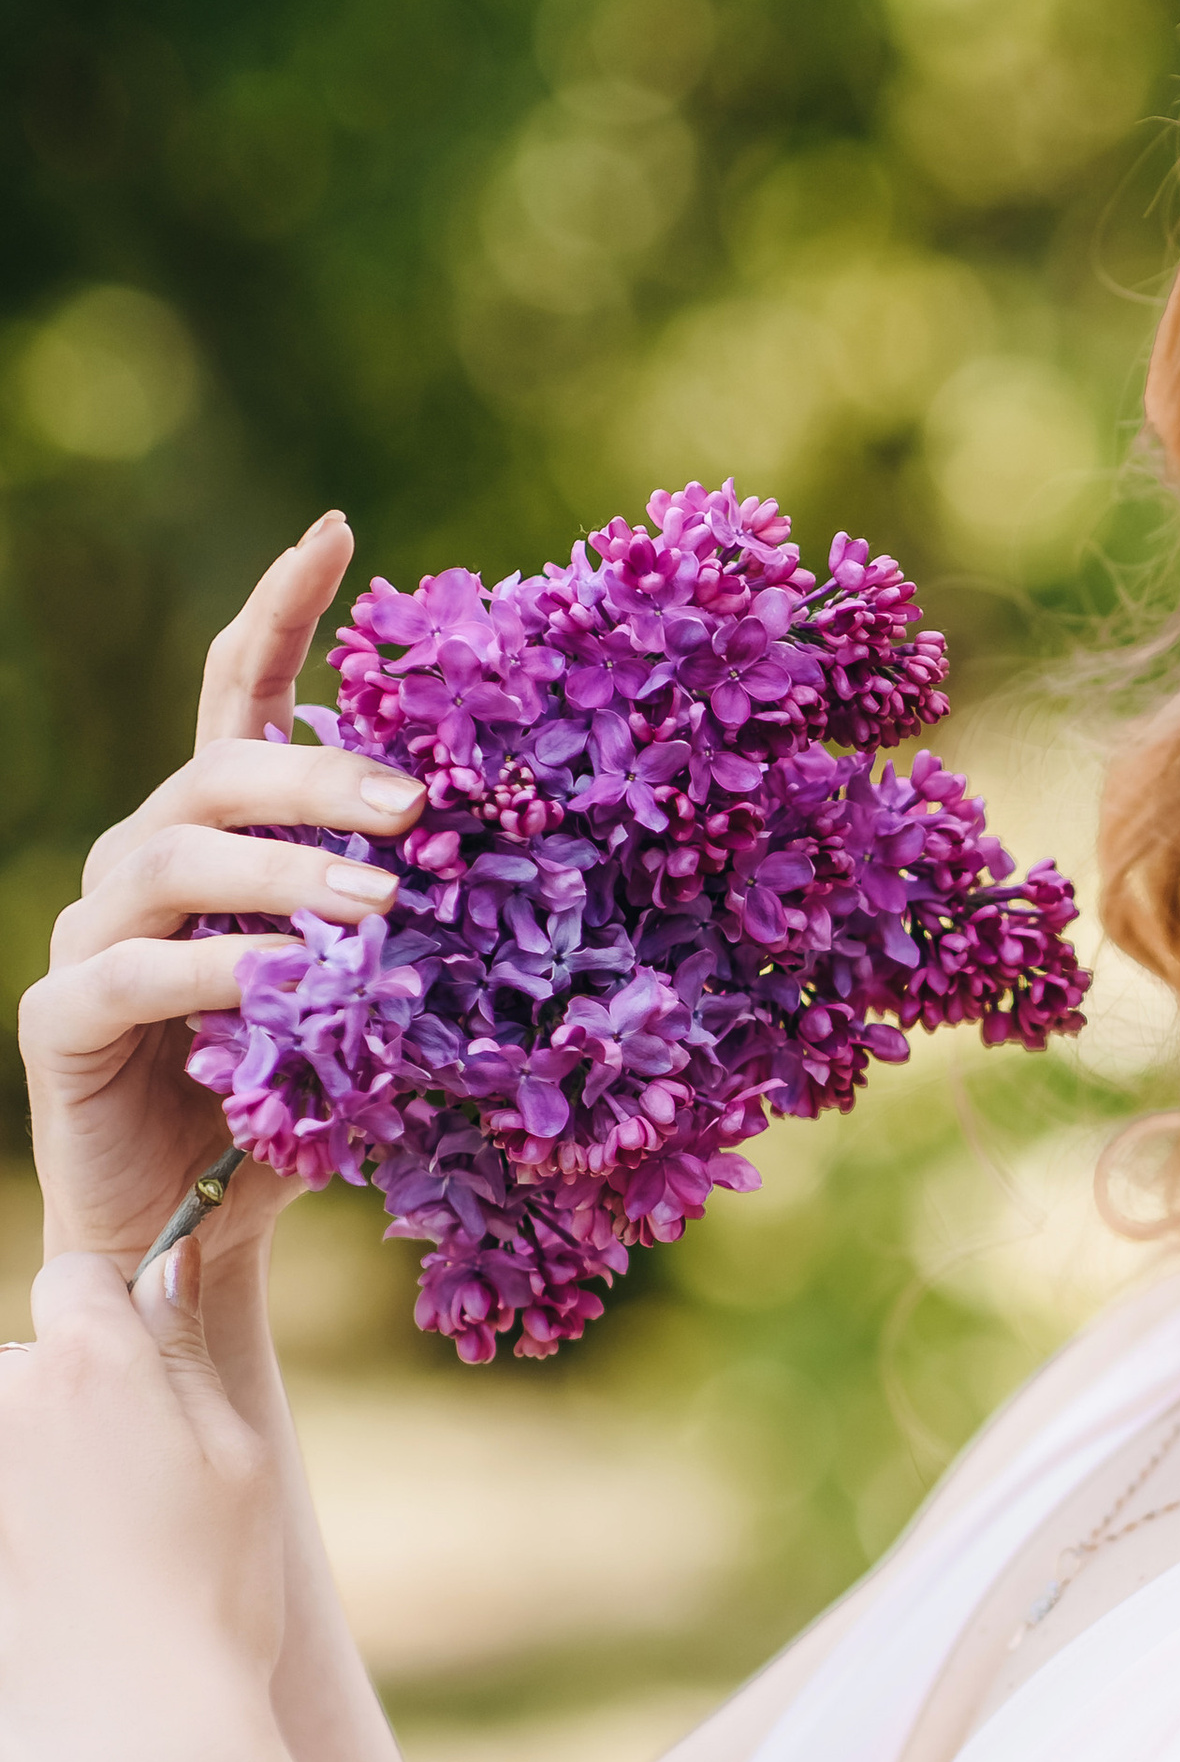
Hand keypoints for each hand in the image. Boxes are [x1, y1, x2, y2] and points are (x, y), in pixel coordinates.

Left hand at [0, 1245, 288, 1761]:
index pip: (78, 1278)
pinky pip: (9, 1503)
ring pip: (7, 1435)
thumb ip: (183, 1351)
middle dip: (74, 1403)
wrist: (136, 1739)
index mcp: (91, 1364)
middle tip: (141, 1493)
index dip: (117, 1316)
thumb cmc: (213, 1598)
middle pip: (31, 1362)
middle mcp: (9, 1402)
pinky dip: (27, 1531)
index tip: (151, 1376)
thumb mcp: (239, 1460)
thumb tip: (163, 1262)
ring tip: (98, 1558)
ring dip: (38, 1470)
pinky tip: (59, 1594)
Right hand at [17, 516, 423, 1275]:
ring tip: (380, 908)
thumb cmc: (301, 1103)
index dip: (280, 611)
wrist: (194, 1232)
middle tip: (421, 807)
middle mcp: (147, 860)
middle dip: (322, 775)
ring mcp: (95, 930)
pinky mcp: (63, 1014)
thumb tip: (535, 866)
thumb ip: (413, 926)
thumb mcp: (378, 999)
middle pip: (220, 770)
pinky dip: (217, 972)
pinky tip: (284, 987)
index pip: (239, 693)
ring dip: (286, 874)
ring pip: (177, 855)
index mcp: (221, 835)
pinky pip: (138, 970)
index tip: (336, 529)